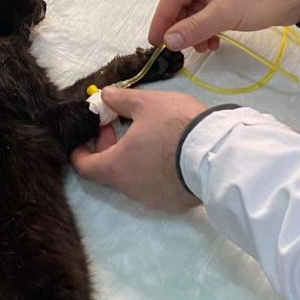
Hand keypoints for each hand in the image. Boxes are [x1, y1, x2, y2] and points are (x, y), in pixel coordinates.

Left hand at [71, 88, 205, 212]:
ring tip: (147, 136)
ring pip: (133, 179)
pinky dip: (152, 170)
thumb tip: (104, 95)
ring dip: (132, 159)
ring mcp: (153, 200)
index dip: (80, 151)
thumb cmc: (176, 125)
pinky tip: (168, 152)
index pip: (84, 167)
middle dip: (109, 148)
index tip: (88, 136)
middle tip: (118, 126)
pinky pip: (155, 187)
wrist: (219, 153)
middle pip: (109, 171)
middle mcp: (130, 189)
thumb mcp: (146, 102)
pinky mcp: (174, 203)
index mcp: (117, 167)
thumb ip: (120, 99)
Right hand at [149, 0, 299, 52]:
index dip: (161, 22)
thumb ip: (193, 28)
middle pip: (182, 5)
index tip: (154, 44)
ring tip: (206, 48)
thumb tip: (168, 40)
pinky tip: (216, 42)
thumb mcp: (224, 14)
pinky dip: (209, 28)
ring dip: (197, 32)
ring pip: (197, 12)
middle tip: (184, 51)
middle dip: (183, 29)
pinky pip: (210, 13)